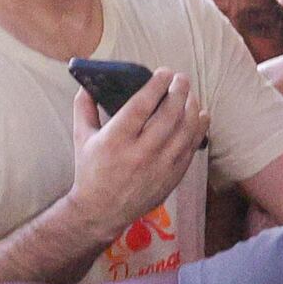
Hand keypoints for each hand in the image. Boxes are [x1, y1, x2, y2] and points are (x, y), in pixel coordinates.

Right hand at [67, 64, 200, 232]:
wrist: (102, 211)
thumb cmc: (91, 171)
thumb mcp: (81, 138)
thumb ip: (83, 108)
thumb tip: (87, 84)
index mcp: (115, 140)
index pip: (141, 106)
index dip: (156, 86)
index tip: (163, 72)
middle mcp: (140, 153)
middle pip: (168, 116)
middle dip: (179, 92)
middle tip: (181, 78)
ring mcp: (159, 167)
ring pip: (184, 131)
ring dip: (192, 108)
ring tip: (191, 95)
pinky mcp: (172, 177)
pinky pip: (190, 149)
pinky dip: (198, 130)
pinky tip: (200, 116)